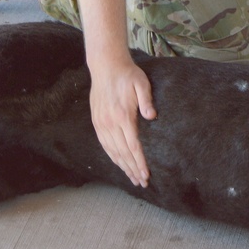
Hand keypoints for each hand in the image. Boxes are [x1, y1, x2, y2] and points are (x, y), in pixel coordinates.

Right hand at [89, 58, 156, 186]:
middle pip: (123, 153)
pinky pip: (104, 144)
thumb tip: (152, 117)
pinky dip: (112, 156)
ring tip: (132, 177)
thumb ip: (146, 100)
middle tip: (142, 182)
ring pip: (112, 151)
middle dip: (133, 169)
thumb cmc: (127, 74)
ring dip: (122, 166)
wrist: (105, 66)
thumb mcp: (141, 83)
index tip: (146, 175)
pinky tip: (119, 163)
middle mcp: (110, 123)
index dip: (140, 163)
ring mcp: (101, 123)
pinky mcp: (97, 121)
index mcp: (122, 116)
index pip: (133, 146)